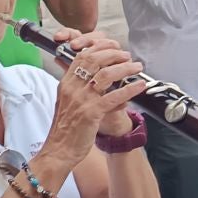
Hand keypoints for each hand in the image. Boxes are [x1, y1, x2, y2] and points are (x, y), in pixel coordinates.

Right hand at [44, 32, 148, 162]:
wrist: (58, 150)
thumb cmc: (64, 129)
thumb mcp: (66, 102)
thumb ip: (77, 88)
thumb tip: (94, 76)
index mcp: (66, 83)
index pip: (82, 56)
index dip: (99, 47)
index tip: (113, 46)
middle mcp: (72, 88)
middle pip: (94, 60)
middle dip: (114, 53)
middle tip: (127, 55)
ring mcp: (81, 100)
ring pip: (105, 75)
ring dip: (125, 68)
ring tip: (136, 67)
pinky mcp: (91, 113)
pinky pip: (113, 97)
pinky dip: (129, 90)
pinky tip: (139, 86)